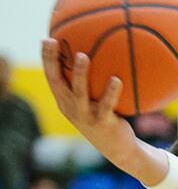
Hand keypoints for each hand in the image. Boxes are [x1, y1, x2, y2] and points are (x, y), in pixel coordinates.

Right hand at [41, 39, 136, 163]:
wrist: (118, 149)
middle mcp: (71, 108)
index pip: (52, 78)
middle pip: (57, 82)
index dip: (47, 59)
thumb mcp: (95, 102)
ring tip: (82, 55)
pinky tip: (116, 79)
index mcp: (66, 102)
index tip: (47, 39)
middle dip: (52, 61)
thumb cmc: (107, 119)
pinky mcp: (103, 123)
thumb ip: (94, 85)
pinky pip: (106, 105)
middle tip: (53, 42)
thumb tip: (104, 56)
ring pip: (79, 92)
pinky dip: (111, 92)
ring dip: (79, 74)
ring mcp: (86, 116)